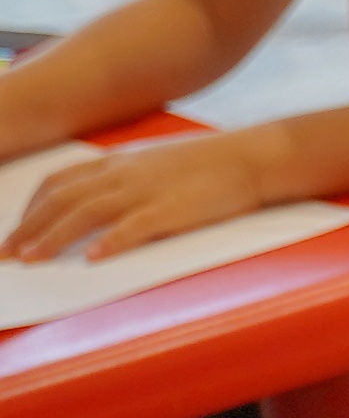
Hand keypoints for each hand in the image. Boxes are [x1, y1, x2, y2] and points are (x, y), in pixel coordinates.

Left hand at [6, 132, 277, 261]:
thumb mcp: (157, 164)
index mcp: (119, 163)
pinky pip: (133, 227)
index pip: (59, 182)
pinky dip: (110, 243)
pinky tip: (92, 259)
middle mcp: (123, 174)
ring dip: (53, 238)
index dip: (31, 208)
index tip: (18, 231)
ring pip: (85, 214)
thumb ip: (127, 179)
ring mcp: (146, 191)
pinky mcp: (172, 210)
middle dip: (28, 228)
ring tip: (31, 260)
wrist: (254, 157)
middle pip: (62, 200)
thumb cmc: (211, 164)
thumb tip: (104, 201)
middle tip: (6, 254)